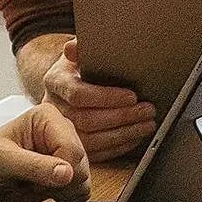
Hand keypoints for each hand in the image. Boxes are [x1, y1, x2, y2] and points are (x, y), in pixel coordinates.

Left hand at [0, 102, 91, 201]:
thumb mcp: (2, 162)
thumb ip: (35, 167)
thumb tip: (67, 173)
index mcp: (48, 118)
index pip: (73, 150)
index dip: (59, 170)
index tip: (35, 176)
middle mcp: (60, 133)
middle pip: (82, 165)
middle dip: (59, 182)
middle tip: (31, 180)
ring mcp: (63, 154)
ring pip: (83, 180)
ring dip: (61, 191)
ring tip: (34, 183)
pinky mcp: (63, 173)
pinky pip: (80, 191)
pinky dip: (64, 198)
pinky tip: (43, 191)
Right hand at [43, 37, 156, 160]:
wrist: (67, 84)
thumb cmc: (78, 66)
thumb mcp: (79, 52)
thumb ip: (81, 48)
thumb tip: (72, 47)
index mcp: (55, 82)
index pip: (77, 94)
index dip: (106, 97)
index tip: (132, 96)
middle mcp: (54, 108)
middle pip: (86, 120)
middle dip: (121, 117)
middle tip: (147, 110)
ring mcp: (61, 130)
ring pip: (91, 140)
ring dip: (124, 134)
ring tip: (147, 124)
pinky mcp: (72, 145)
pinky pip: (96, 153)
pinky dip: (119, 147)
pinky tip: (135, 137)